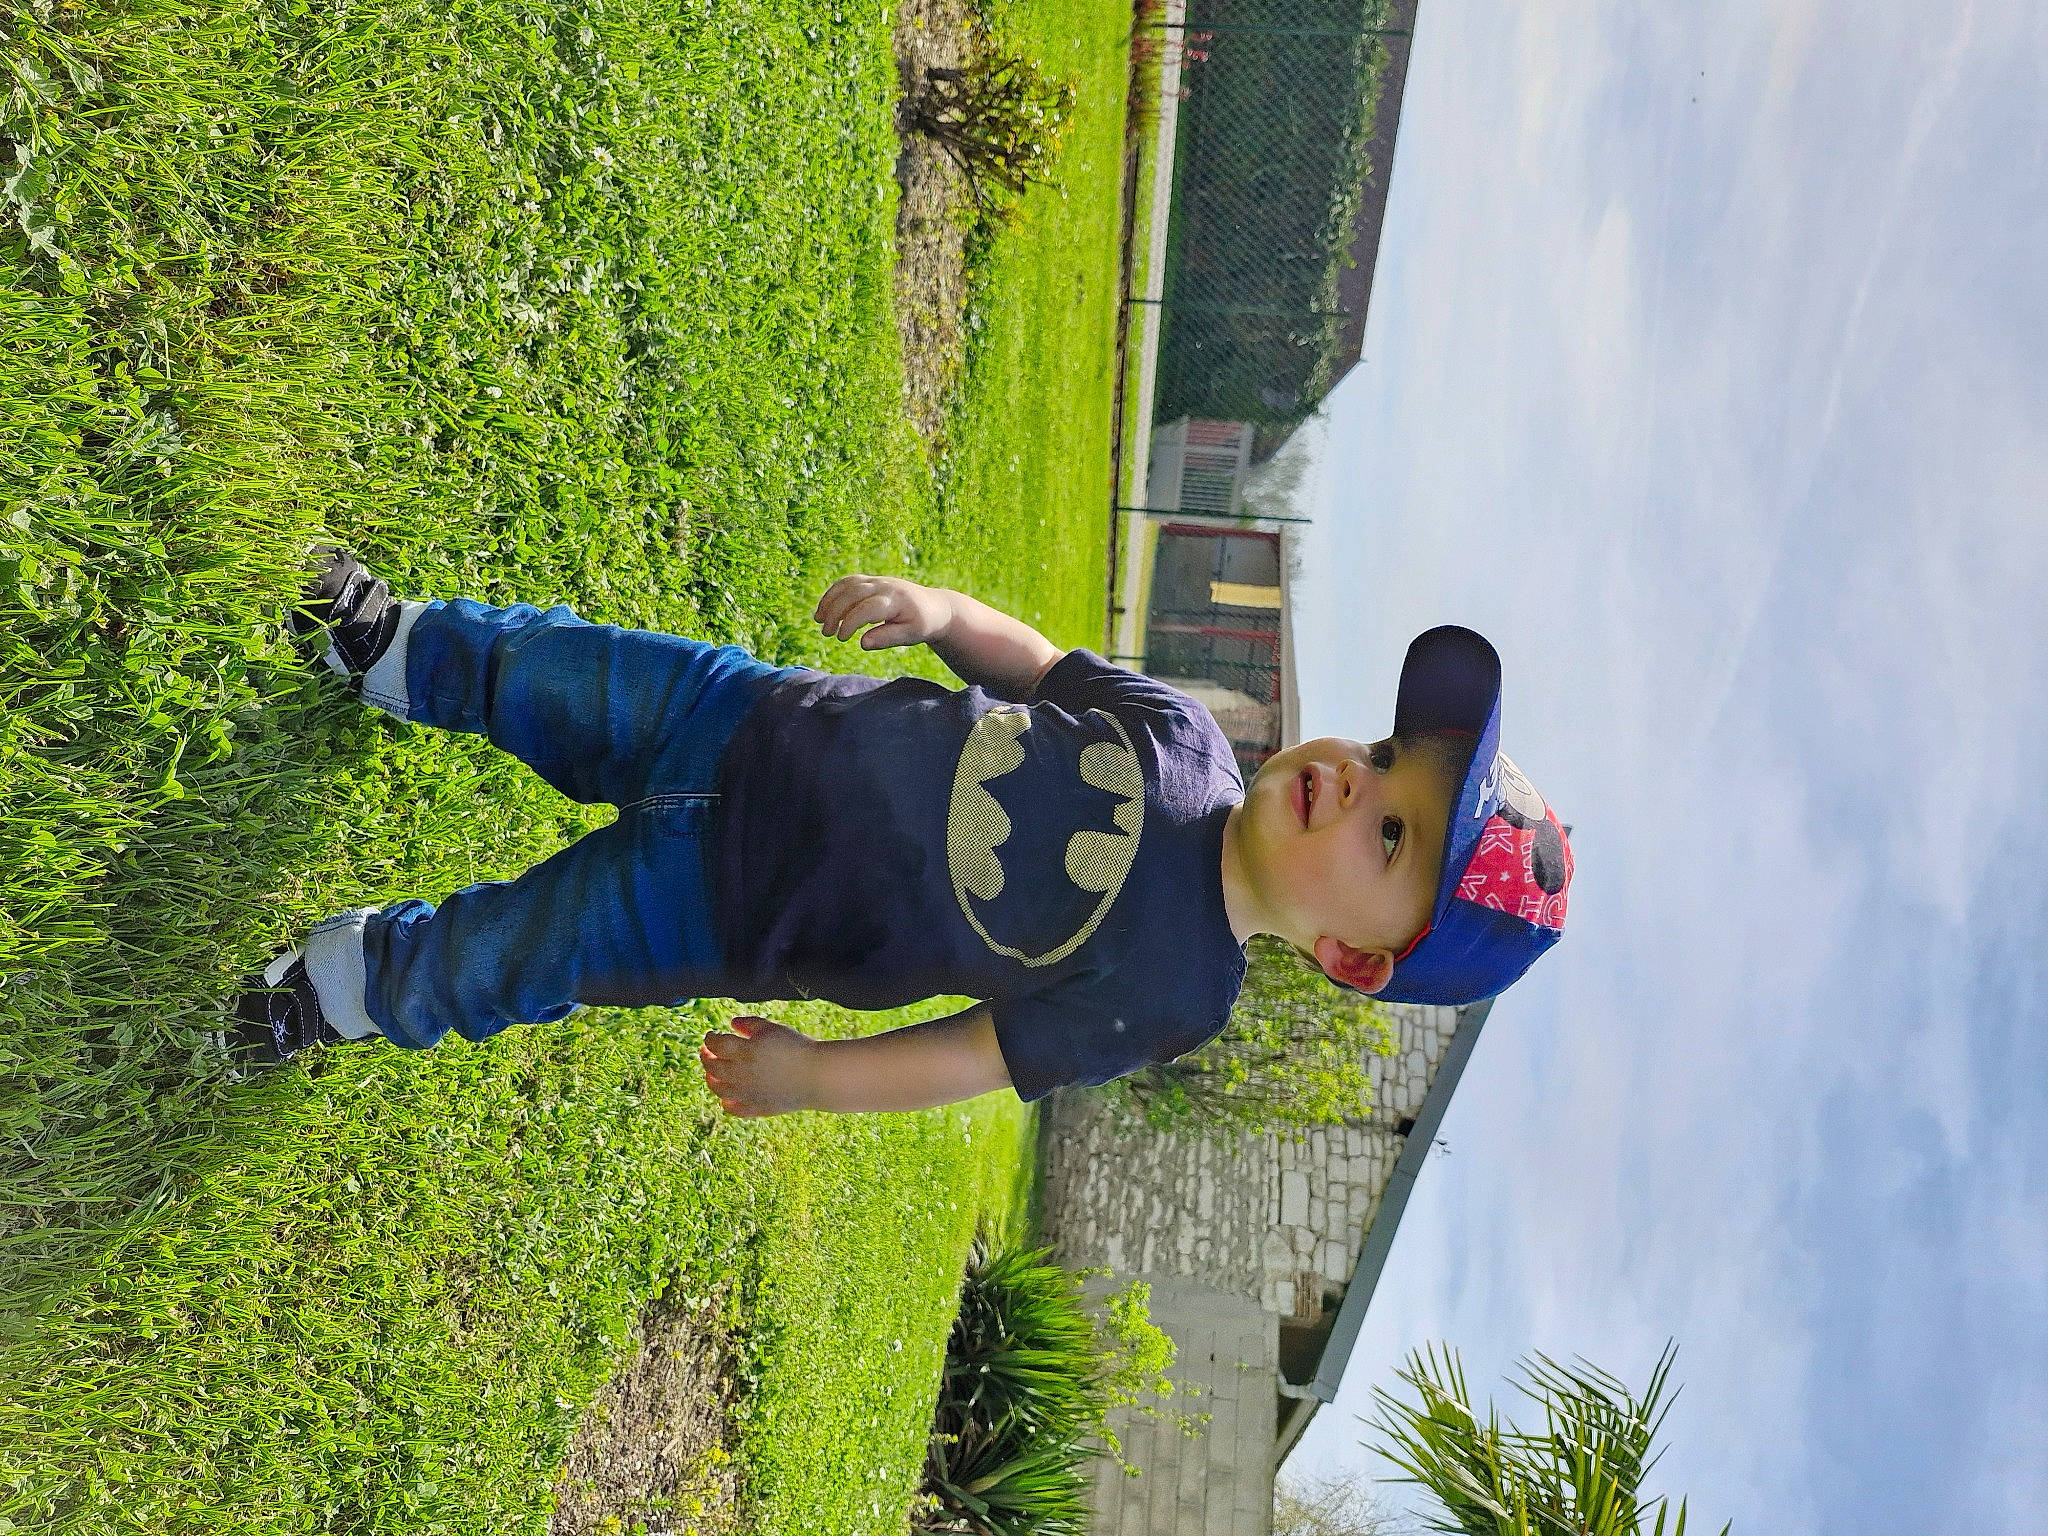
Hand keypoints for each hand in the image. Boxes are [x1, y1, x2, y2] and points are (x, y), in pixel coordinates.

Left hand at [699, 1015, 821, 1116]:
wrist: (818, 1075)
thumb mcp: (773, 1028)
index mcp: (745, 1051)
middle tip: (706, 1053)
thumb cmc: (797, 1047)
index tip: (711, 1035)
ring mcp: (749, 1093)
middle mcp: (742, 1074)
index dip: (710, 1039)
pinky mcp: (758, 1108)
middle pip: (713, 1068)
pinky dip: (727, 1105)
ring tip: (712, 1075)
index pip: (716, 1045)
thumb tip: (731, 1024)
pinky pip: (735, 1110)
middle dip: (706, 1058)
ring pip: (719, 1090)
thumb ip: (750, 1023)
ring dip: (711, 1081)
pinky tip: (726, 1101)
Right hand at [814, 575, 955, 650]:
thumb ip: (887, 638)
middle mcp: (885, 586)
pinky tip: (825, 608)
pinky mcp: (872, 581)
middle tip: (826, 633)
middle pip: (852, 594)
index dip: (850, 623)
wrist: (934, 607)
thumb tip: (862, 643)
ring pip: (847, 585)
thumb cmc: (922, 624)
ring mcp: (878, 581)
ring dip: (829, 601)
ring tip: (818, 620)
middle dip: (834, 612)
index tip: (841, 638)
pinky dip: (834, 593)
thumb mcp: (911, 636)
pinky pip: (848, 582)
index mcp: (896, 600)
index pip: (866, 608)